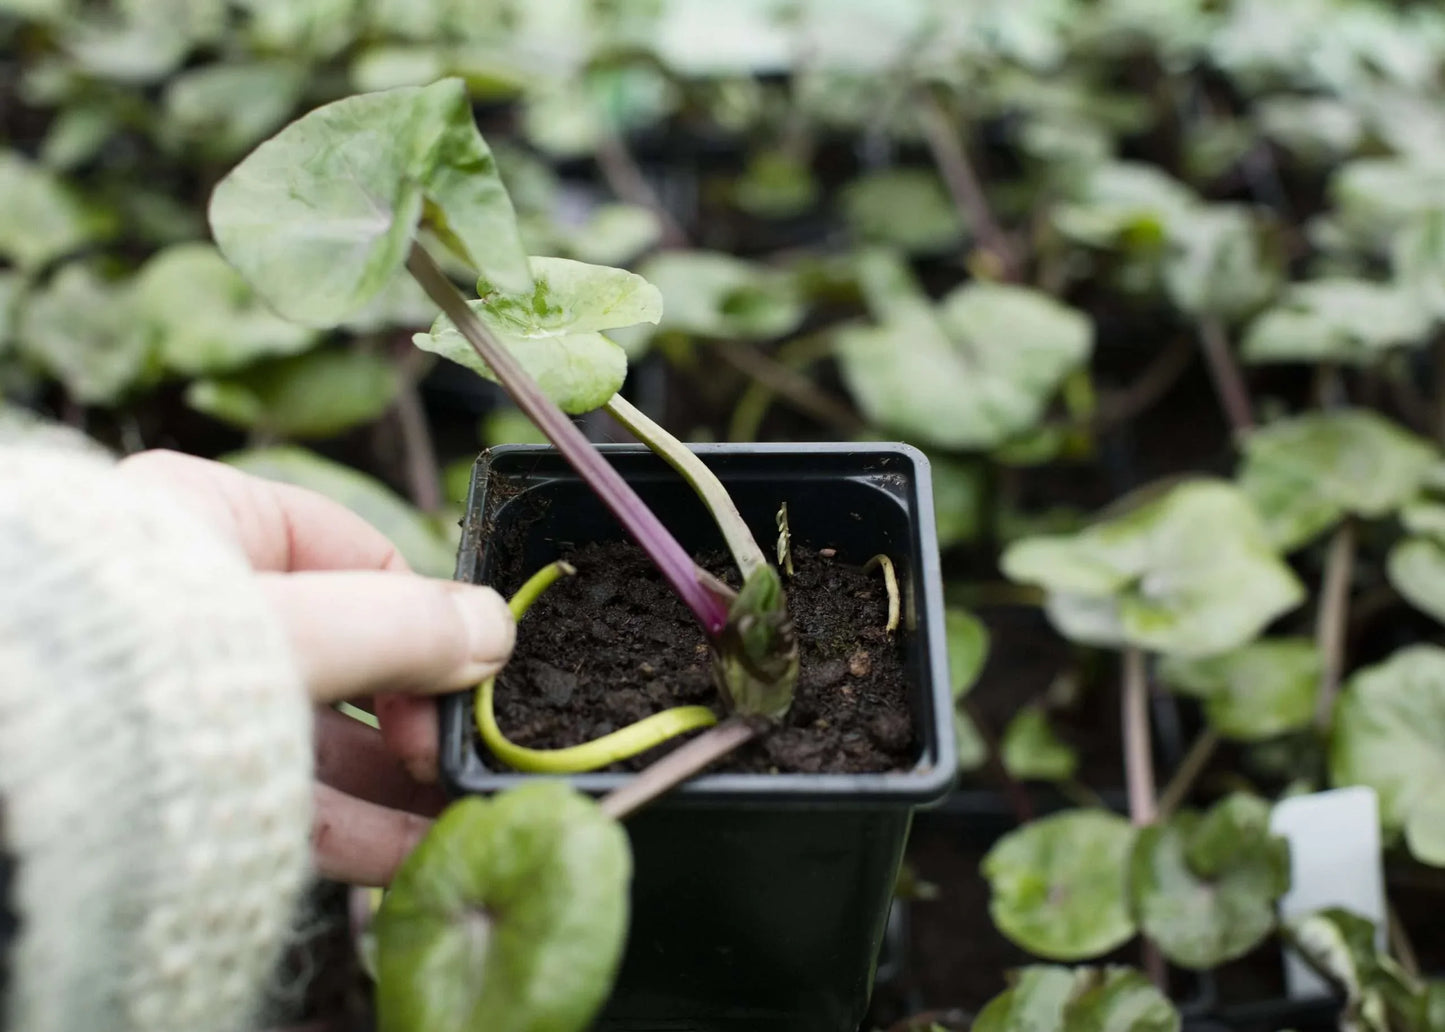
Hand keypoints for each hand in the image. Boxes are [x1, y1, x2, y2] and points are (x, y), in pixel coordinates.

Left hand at [117, 450, 513, 884]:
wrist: (14, 775)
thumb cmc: (137, 665)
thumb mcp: (296, 627)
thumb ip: (406, 626)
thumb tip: (496, 627)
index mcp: (213, 519)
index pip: (360, 553)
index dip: (429, 614)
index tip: (469, 674)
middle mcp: (202, 602)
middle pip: (350, 650)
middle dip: (418, 712)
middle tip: (458, 753)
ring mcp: (188, 693)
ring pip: (321, 732)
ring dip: (396, 779)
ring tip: (456, 815)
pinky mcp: (179, 775)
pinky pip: (280, 791)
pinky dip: (350, 822)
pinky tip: (407, 850)